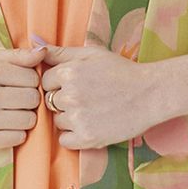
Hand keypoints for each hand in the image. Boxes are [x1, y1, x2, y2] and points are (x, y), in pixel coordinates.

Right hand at [0, 45, 45, 150]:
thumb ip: (18, 55)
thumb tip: (44, 52)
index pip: (33, 79)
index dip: (30, 81)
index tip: (18, 83)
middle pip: (33, 99)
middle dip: (29, 99)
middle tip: (16, 98)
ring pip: (29, 120)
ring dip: (25, 116)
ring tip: (10, 111)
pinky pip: (19, 137)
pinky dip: (16, 132)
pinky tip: (4, 124)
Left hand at [37, 40, 158, 149]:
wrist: (151, 94)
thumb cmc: (122, 71)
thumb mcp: (92, 54)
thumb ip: (62, 52)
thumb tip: (36, 48)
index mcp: (69, 72)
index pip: (45, 81)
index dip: (58, 83)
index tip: (75, 84)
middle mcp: (70, 96)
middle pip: (49, 101)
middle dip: (62, 100)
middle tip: (85, 98)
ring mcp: (79, 118)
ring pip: (57, 121)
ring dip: (68, 118)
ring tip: (91, 110)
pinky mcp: (88, 138)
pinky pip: (64, 140)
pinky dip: (73, 136)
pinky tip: (89, 124)